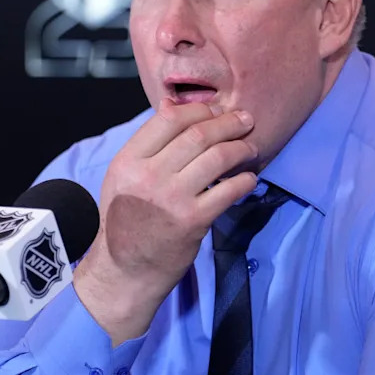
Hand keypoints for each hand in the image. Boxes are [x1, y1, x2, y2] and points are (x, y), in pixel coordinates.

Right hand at [72, 98, 257, 345]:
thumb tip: (172, 104)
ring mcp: (172, 198)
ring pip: (218, 157)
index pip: (169, 118)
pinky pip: (229, 190)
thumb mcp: (124, 176)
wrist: (126, 270)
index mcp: (128, 160)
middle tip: (245, 121)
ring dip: (241, 149)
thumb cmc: (127, 219)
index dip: (199, 110)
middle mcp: (148, 175)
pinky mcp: (193, 220)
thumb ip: (148, 143)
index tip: (216, 112)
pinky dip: (245, 180)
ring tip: (250, 149)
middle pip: (198, 134)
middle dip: (228, 123)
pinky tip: (249, 179)